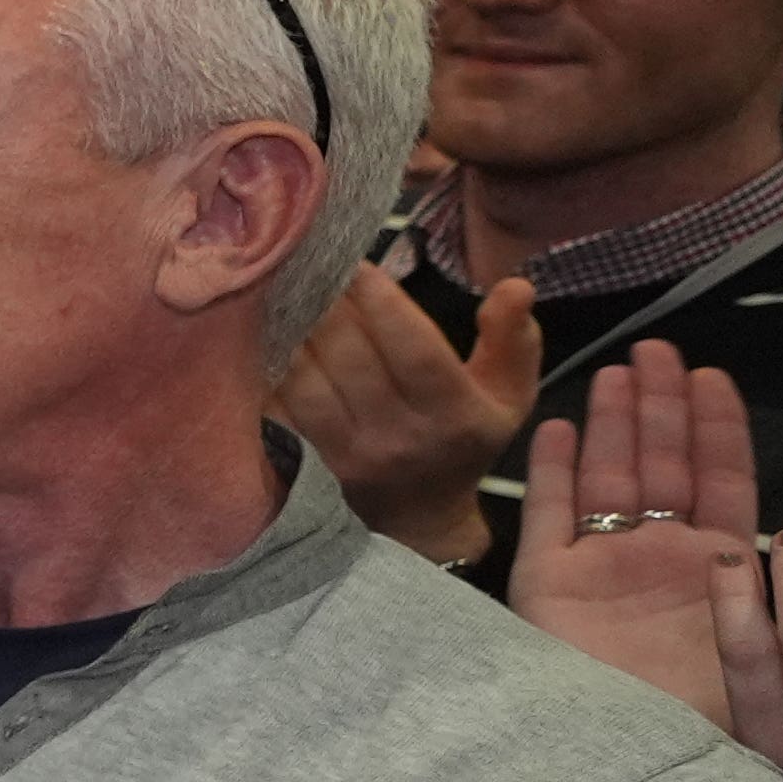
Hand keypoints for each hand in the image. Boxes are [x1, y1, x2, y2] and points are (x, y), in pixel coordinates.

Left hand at [269, 265, 537, 562]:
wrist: (419, 519)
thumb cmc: (464, 440)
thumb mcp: (508, 394)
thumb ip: (514, 339)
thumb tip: (515, 285)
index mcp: (455, 415)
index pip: (414, 348)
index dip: (382, 300)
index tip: (357, 261)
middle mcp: (400, 437)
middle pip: (353, 357)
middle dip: (329, 303)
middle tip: (313, 265)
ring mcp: (348, 455)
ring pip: (307, 379)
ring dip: (294, 330)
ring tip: (288, 294)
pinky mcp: (307, 465)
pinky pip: (279, 406)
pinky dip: (271, 368)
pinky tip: (267, 337)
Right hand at [510, 344, 754, 717]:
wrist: (615, 771)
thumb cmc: (695, 718)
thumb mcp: (761, 650)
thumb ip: (769, 595)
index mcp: (714, 571)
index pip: (720, 482)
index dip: (717, 430)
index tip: (713, 378)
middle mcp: (657, 560)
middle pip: (660, 467)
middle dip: (662, 408)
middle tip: (661, 351)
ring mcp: (598, 570)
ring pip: (606, 478)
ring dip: (612, 423)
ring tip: (619, 371)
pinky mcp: (544, 586)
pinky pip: (548, 516)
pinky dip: (552, 471)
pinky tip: (560, 426)